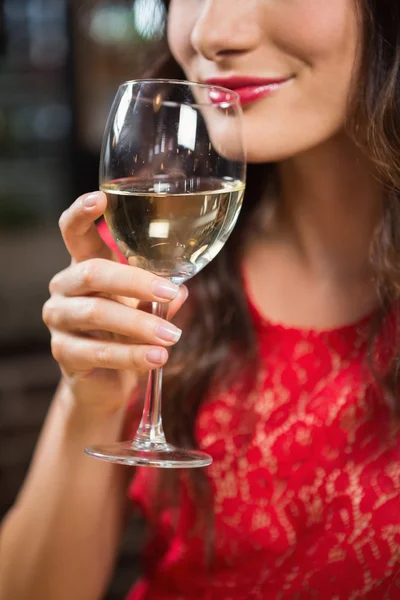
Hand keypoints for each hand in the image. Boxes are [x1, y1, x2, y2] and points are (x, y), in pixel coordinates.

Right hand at [43, 191, 187, 412]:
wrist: (107, 381)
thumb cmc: (126, 333)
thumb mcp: (144, 308)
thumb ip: (159, 296)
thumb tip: (181, 289)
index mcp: (84, 266)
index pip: (73, 232)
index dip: (81, 213)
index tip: (101, 197)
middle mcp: (65, 287)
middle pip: (92, 272)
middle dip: (134, 281)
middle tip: (169, 292)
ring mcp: (59, 320)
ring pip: (96, 313)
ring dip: (139, 324)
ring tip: (172, 336)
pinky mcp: (63, 353)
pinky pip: (97, 352)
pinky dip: (131, 355)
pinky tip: (156, 358)